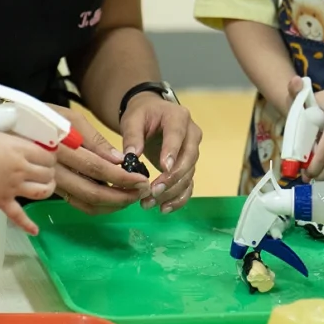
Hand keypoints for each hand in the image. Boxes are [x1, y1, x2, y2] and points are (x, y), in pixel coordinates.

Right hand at [0, 91, 56, 234]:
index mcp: (20, 150)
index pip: (46, 154)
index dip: (50, 154)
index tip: (47, 154)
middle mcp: (22, 169)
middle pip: (47, 172)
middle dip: (50, 171)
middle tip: (46, 170)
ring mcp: (15, 188)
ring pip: (41, 191)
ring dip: (47, 190)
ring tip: (47, 188)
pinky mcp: (4, 202)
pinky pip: (19, 216)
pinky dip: (28, 225)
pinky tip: (36, 231)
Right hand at [46, 104, 151, 215]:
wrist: (11, 126)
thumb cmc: (43, 117)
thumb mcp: (69, 118)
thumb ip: (95, 140)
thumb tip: (119, 160)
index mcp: (62, 148)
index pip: (97, 168)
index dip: (122, 177)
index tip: (141, 179)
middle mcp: (55, 170)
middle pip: (92, 192)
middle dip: (121, 196)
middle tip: (140, 193)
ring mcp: (50, 183)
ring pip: (84, 203)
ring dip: (111, 206)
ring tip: (130, 198)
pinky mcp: (49, 190)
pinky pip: (75, 203)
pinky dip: (96, 207)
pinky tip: (111, 201)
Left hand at [120, 93, 201, 213]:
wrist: (152, 114)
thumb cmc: (143, 114)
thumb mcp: (133, 119)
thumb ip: (132, 135)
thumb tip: (131, 156)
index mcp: (178, 117)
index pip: (178, 135)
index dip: (172, 152)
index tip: (164, 168)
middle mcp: (191, 135)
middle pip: (189, 158)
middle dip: (172, 178)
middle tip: (153, 191)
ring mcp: (193, 151)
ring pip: (189, 174)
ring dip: (172, 191)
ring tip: (149, 203)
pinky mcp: (189, 166)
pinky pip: (189, 184)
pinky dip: (179, 198)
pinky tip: (164, 208)